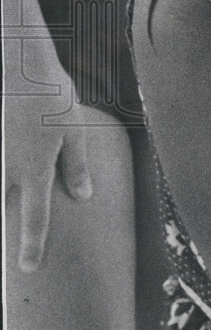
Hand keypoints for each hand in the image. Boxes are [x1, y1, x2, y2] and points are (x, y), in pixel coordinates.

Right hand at [4, 73, 93, 271]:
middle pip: (2, 209)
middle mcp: (7, 168)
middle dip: (4, 228)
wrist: (15, 63)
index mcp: (36, 168)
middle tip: (9, 258)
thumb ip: (77, 165)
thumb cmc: (49, 92)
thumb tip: (84, 197)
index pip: (36, 217)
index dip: (33, 245)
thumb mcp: (74, 128)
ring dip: (1, 200)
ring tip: (8, 199)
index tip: (28, 267)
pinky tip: (4, 158)